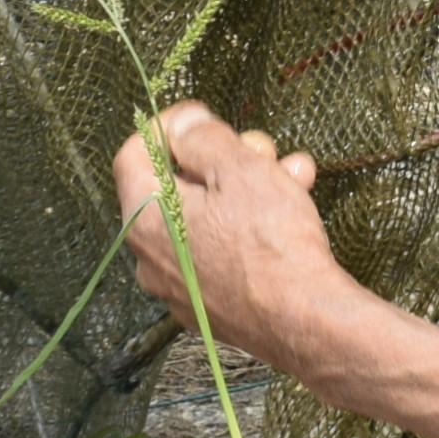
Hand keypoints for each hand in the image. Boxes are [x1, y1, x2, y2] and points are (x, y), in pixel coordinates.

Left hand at [109, 101, 362, 377]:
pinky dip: (247, 228)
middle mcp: (150, 257)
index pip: (132, 153)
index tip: (201, 115)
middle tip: (260, 149)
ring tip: (293, 174)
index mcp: (144, 219)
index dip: (166, 125)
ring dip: (247, 189)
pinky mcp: (208, 306)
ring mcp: (178, 286)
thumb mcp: (239, 170)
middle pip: (175, 186)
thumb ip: (203, 139)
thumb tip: (184, 124)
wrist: (306, 322)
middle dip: (221, 159)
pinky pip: (219, 253)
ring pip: (205, 219)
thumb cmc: (270, 243)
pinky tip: (289, 214)